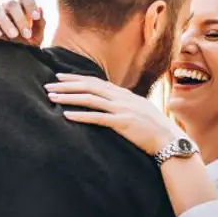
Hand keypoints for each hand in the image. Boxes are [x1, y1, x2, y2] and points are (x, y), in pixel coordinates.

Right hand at [0, 0, 45, 45]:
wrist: (14, 61)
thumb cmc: (26, 45)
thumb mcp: (37, 37)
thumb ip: (40, 24)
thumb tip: (40, 9)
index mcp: (21, 8)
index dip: (30, 5)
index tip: (36, 17)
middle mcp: (7, 9)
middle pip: (12, 4)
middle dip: (21, 19)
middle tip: (27, 35)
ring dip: (6, 22)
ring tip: (14, 35)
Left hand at [46, 73, 182, 155]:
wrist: (169, 139)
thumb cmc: (153, 128)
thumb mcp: (137, 110)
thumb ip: (122, 105)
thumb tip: (108, 104)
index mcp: (123, 94)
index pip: (95, 81)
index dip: (76, 78)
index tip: (60, 77)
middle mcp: (121, 97)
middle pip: (89, 86)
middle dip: (67, 85)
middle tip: (48, 86)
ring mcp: (122, 109)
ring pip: (90, 99)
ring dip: (69, 98)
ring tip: (52, 98)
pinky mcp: (122, 123)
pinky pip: (98, 118)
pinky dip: (81, 115)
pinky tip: (67, 115)